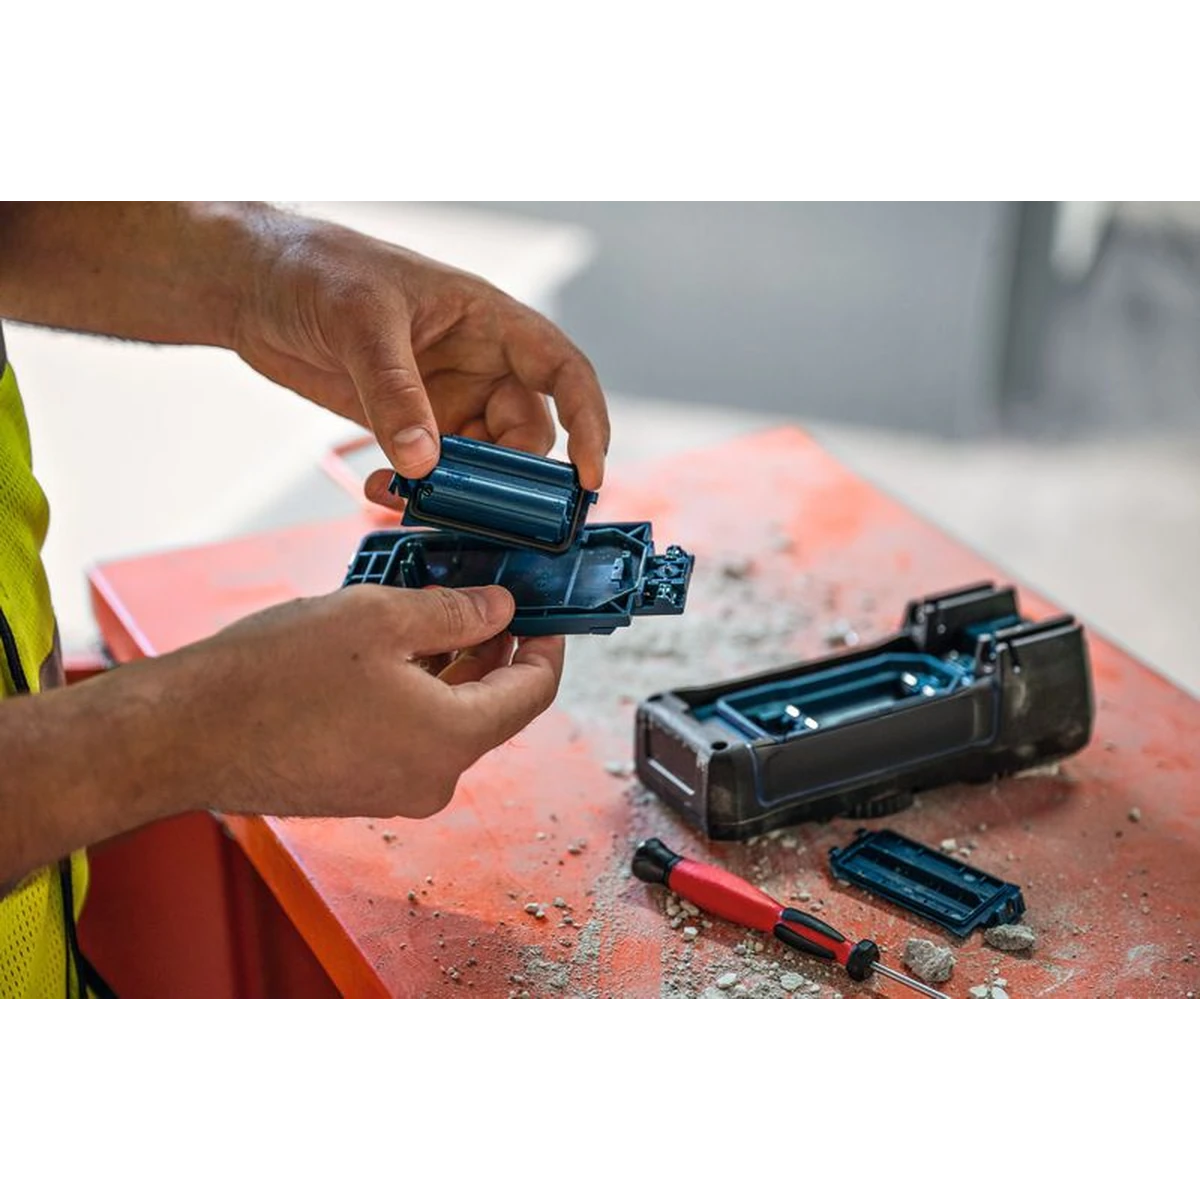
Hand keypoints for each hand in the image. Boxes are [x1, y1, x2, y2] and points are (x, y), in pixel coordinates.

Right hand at [160, 583, 563, 818]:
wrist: (185, 735)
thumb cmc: (272, 678)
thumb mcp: (379, 620)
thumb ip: (455, 613)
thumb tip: (500, 610)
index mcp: (452, 740)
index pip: (533, 692)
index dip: (547, 645)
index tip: (545, 611)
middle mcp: (433, 778)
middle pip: (492, 707)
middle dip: (494, 648)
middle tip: (486, 595)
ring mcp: (395, 790)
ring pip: (448, 719)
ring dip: (451, 667)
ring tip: (433, 610)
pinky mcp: (360, 788)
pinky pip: (410, 735)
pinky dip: (417, 692)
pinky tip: (394, 650)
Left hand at [232, 210, 609, 490]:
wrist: (253, 284)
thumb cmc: (316, 268)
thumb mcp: (360, 321)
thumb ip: (393, 393)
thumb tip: (425, 464)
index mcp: (491, 321)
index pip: (564, 371)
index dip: (589, 423)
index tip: (588, 476)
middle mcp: (480, 364)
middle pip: (527, 435)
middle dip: (509, 478)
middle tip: (474, 506)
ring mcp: (446, 399)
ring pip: (482, 464)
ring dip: (458, 493)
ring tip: (410, 500)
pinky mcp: (410, 426)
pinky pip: (436, 473)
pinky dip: (419, 492)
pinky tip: (383, 492)